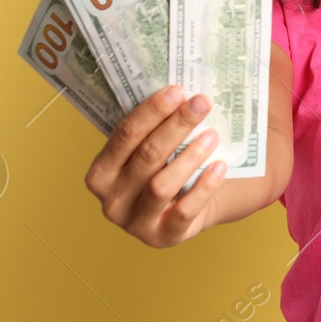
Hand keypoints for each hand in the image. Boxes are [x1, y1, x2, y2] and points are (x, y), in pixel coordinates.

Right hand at [84, 84, 227, 247]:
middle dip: (176, 126)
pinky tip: (219, 166)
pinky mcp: (164, 238)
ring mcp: (135, 224)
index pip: (124, 135)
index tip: (178, 90)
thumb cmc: (164, 170)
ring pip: (162, 185)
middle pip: (146, 156)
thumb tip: (181, 83)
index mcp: (101, 173)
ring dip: (189, 156)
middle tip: (201, 103)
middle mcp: (111, 201)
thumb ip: (153, 126)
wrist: (184, 211)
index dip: (152, 110)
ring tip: (212, 135)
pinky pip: (184, 211)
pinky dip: (204, 187)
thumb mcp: (150, 150)